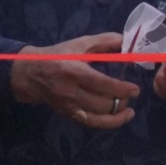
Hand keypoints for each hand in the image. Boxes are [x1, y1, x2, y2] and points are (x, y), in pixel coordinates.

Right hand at [11, 32, 140, 127]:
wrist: (30, 74)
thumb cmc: (58, 56)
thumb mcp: (79, 44)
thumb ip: (104, 41)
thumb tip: (128, 42)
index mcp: (74, 71)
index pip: (102, 84)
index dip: (122, 89)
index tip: (135, 89)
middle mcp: (70, 92)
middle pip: (102, 104)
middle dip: (122, 101)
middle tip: (131, 94)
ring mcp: (69, 106)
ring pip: (98, 117)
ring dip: (117, 114)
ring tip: (128, 108)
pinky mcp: (68, 114)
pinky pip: (91, 123)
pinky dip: (108, 123)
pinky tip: (120, 117)